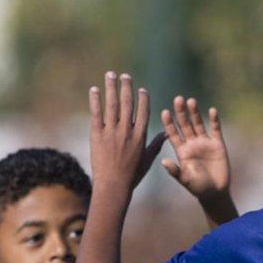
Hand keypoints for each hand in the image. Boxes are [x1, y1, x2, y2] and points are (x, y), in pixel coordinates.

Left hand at [89, 72, 151, 190]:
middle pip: (127, 103)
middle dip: (126, 87)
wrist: (113, 186)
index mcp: (140, 136)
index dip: (142, 98)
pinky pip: (96, 114)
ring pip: (112, 104)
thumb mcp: (147, 160)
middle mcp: (127, 131)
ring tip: (110, 75)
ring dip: (111, 88)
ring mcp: (111, 132)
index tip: (141, 89)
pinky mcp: (97, 135)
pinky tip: (94, 90)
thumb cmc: (132, 176)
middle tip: (124, 75)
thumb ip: (156, 145)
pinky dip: (95, 100)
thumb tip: (167, 135)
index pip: (143, 111)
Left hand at [161, 96, 229, 203]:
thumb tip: (164, 161)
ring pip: (198, 124)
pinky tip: (212, 110)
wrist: (215, 192)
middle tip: (177, 99)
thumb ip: (175, 171)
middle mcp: (191, 144)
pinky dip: (214, 120)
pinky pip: (215, 129)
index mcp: (181, 151)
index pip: (173, 134)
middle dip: (181, 113)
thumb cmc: (197, 187)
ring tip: (191, 101)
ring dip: (195, 113)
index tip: (164, 112)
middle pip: (185, 125)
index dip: (169, 123)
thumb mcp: (185, 180)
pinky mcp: (217, 144)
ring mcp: (204, 142)